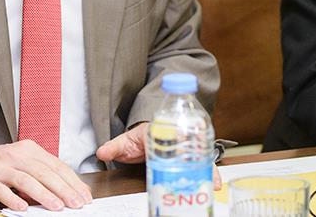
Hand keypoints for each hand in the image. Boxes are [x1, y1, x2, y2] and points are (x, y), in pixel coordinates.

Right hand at [0, 141, 92, 210]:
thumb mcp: (20, 163)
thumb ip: (39, 174)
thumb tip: (64, 192)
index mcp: (28, 149)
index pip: (56, 165)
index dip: (72, 181)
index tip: (84, 196)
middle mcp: (16, 155)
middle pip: (45, 172)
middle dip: (64, 189)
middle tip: (77, 204)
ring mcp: (1, 167)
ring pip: (27, 180)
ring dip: (44, 195)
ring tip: (57, 207)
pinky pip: (3, 190)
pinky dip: (14, 199)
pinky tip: (23, 209)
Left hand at [95, 123, 221, 188]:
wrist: (148, 135)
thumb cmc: (139, 136)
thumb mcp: (126, 142)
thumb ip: (114, 147)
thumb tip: (102, 152)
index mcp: (162, 128)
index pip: (175, 132)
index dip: (183, 141)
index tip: (186, 152)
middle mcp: (178, 136)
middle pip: (194, 145)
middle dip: (203, 160)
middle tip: (208, 174)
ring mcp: (186, 147)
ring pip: (202, 156)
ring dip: (208, 169)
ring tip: (212, 184)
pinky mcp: (190, 159)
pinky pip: (201, 165)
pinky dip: (208, 175)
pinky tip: (212, 187)